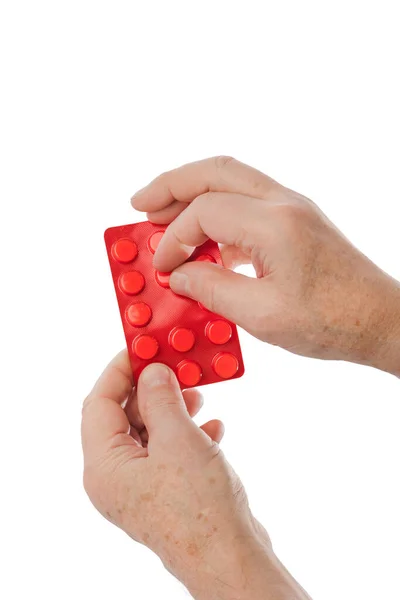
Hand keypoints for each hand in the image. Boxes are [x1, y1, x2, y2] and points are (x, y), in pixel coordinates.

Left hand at [82, 352, 309, 598]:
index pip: (99, 403)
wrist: (231, 559)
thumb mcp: (178, 439)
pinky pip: (167, 452)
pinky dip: (186, 434)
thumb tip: (152, 371)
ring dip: (172, 409)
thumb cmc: (200, 511)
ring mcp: (140, 488)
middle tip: (175, 367)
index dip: (119, 371)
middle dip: (151, 389)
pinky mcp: (164, 493)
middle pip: (123, 416)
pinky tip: (211, 428)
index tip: (142, 348)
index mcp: (104, 466)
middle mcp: (115, 478)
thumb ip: (161, 399)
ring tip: (197, 395)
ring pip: (149, 433)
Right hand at [132, 156, 399, 375]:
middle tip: (140, 204)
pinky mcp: (295, 220)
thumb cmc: (333, 321)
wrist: (380, 319)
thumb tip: (178, 276)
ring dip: (192, 193)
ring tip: (162, 215)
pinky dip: (216, 213)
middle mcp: (284, 203)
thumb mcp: (263, 316)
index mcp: (275, 223)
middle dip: (171, 184)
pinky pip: (246, 202)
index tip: (161, 267)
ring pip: (230, 180)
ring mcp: (292, 207)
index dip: (173, 237)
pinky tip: (204, 242)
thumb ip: (212, 291)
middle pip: (215, 171)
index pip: (204, 210)